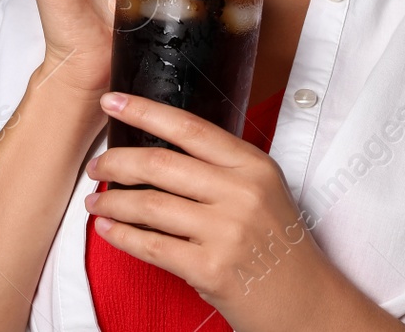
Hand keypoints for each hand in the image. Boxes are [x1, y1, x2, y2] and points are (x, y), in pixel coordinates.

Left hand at [83, 92, 330, 328]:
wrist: (308, 303)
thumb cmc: (277, 244)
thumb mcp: (262, 191)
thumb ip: (220, 167)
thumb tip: (157, 149)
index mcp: (253, 165)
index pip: (188, 128)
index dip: (143, 111)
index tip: (110, 101)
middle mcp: (241, 194)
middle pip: (159, 164)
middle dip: (116, 162)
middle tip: (97, 166)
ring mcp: (227, 232)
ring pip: (149, 206)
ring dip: (112, 201)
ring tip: (96, 201)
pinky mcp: (212, 269)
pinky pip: (151, 246)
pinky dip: (121, 235)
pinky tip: (107, 229)